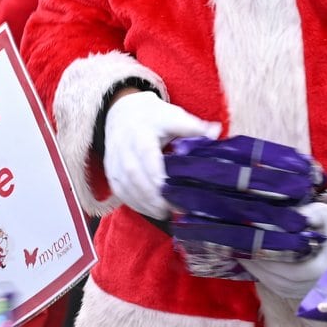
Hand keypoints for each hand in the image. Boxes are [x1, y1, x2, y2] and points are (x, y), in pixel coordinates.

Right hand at [102, 93, 219, 218]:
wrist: (122, 113)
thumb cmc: (153, 118)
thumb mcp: (173, 116)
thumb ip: (193, 127)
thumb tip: (216, 132)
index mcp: (140, 131)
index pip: (146, 153)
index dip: (156, 173)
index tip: (172, 187)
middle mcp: (123, 146)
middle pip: (134, 174)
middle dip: (153, 194)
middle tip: (174, 208)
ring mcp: (114, 160)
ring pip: (126, 185)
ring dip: (145, 202)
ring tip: (165, 213)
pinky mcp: (111, 171)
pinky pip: (120, 191)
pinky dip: (135, 204)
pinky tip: (152, 211)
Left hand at [244, 202, 326, 301]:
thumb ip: (306, 215)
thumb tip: (280, 215)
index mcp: (324, 268)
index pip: (287, 271)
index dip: (264, 263)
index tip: (246, 249)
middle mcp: (320, 286)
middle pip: (280, 282)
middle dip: (257, 269)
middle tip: (238, 253)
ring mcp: (317, 293)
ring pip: (282, 289)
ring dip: (261, 276)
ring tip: (245, 260)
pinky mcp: (314, 294)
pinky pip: (287, 291)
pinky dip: (271, 281)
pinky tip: (260, 268)